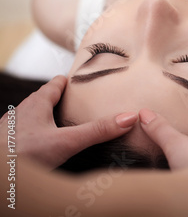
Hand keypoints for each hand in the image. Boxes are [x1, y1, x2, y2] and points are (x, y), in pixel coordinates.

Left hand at [0, 75, 137, 169]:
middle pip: (45, 100)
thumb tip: (128, 118)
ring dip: (49, 119)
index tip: (84, 80)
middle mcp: (22, 112)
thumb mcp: (66, 142)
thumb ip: (97, 131)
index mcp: (37, 104)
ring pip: (34, 118)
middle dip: (63, 101)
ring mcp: (12, 129)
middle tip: (82, 104)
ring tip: (66, 126)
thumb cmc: (21, 154)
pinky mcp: (7, 145)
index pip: (56, 84)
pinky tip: (46, 148)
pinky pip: (26, 134)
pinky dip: (38, 136)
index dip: (71, 80)